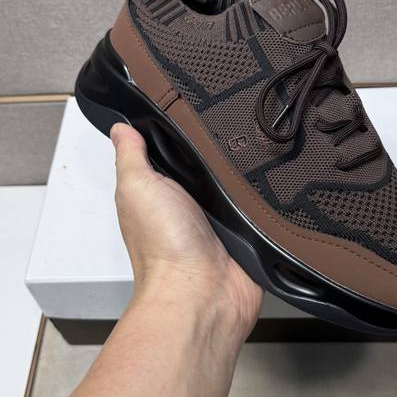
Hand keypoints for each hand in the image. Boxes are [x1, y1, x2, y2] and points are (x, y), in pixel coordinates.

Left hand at [111, 123, 262, 338]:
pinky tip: (275, 173)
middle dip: (221, 146)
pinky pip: (259, 204)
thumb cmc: (164, 246)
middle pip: (209, 164)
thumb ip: (131, 156)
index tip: (195, 102)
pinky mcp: (247, 231)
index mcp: (161, 192)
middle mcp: (190, 204)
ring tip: (258, 139)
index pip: (173, 152)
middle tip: (237, 117)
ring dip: (245, 169)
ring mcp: (221, 218)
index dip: (182, 130)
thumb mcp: (137, 187)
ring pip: (237, 181)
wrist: (202, 293)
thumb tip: (121, 127)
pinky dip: (265, 193)